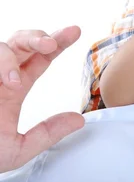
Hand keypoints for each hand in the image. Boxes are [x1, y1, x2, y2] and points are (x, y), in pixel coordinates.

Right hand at [0, 26, 83, 172]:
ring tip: (13, 81)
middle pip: (20, 42)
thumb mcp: (16, 150)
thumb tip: (78, 120)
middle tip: (50, 44)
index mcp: (12, 89)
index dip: (57, 43)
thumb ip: (47, 134)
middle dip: (37, 37)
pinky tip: (2, 81)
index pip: (39, 59)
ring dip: (7, 58)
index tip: (75, 31)